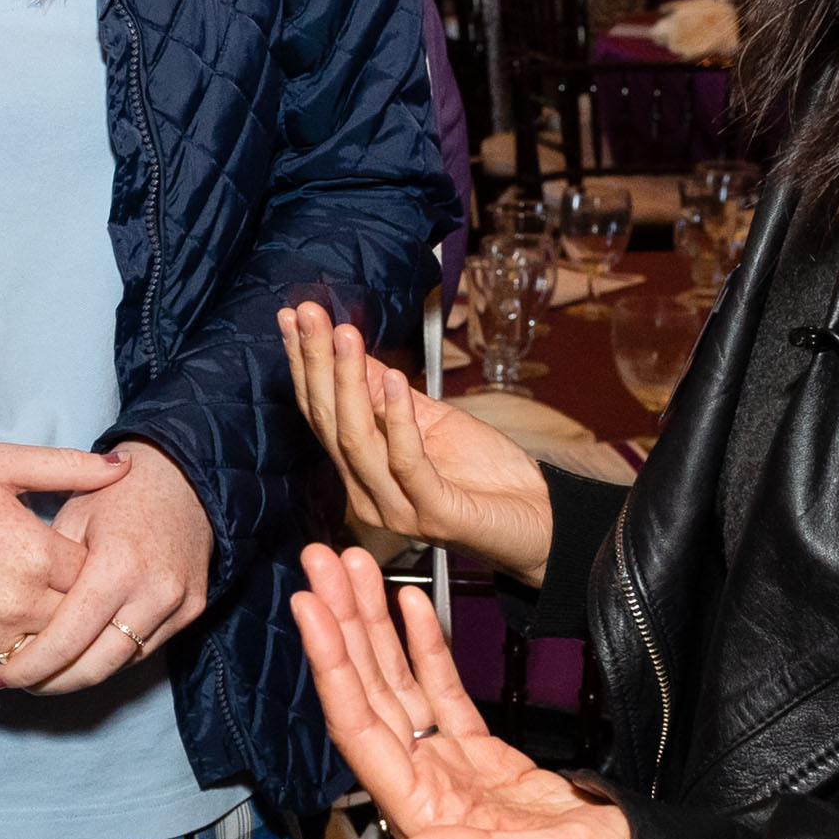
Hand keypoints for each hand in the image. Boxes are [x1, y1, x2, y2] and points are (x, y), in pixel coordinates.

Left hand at [0, 440, 211, 695]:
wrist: (183, 476)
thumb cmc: (115, 493)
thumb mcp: (70, 518)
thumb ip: (47, 574)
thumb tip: (12, 626)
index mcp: (118, 565)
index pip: (67, 639)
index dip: (29, 667)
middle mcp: (154, 592)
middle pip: (95, 666)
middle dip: (49, 683)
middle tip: (12, 684)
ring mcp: (179, 605)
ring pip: (120, 666)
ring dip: (77, 677)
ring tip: (38, 676)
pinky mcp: (192, 611)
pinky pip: (143, 651)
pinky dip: (107, 658)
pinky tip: (77, 657)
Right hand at [0, 444, 116, 672]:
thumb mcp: (0, 463)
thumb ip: (70, 468)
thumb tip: (126, 467)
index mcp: (34, 555)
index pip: (94, 578)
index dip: (88, 565)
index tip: (73, 552)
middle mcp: (14, 605)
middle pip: (74, 622)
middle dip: (71, 604)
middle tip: (52, 581)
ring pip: (39, 652)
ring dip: (38, 632)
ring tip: (21, 600)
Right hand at [279, 306, 556, 584]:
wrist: (544, 522)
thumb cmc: (490, 477)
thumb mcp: (433, 420)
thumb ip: (388, 396)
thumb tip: (349, 349)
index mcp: (363, 475)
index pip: (322, 415)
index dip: (306, 366)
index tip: (294, 319)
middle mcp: (370, 496)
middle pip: (330, 424)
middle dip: (317, 364)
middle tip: (309, 316)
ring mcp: (399, 509)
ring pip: (357, 442)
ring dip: (349, 383)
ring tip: (346, 337)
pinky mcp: (435, 515)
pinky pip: (407, 462)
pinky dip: (398, 419)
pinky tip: (397, 380)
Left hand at [290, 543, 632, 838]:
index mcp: (420, 810)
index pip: (359, 726)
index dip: (331, 666)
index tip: (309, 608)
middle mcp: (419, 782)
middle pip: (367, 692)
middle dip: (342, 625)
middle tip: (321, 562)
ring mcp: (444, 763)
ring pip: (396, 682)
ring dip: (372, 624)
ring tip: (352, 568)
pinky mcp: (475, 749)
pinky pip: (438, 687)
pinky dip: (422, 645)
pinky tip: (408, 603)